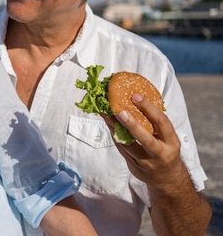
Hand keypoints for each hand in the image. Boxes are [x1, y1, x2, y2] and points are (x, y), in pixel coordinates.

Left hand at [113, 94, 211, 235]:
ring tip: (105, 113)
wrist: (168, 180)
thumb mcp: (168, 138)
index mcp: (171, 142)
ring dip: (115, 129)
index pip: (162, 123)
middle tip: (119, 111)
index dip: (149, 109)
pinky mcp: (134, 167)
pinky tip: (108, 124)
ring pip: (128, 145)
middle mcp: (159, 153)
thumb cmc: (166, 151)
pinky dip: (114, 136)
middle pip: (145, 139)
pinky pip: (121, 149)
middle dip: (132, 125)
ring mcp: (146, 163)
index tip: (135, 96)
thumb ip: (156, 124)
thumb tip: (137, 99)